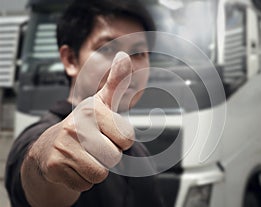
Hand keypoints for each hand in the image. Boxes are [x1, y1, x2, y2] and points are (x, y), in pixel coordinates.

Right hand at [27, 52, 133, 191]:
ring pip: (100, 173)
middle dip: (108, 156)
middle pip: (114, 157)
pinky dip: (82, 179)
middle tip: (94, 147)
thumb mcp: (101, 102)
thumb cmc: (83, 125)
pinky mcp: (55, 166)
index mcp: (92, 110)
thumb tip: (124, 56)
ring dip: (96, 169)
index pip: (127, 138)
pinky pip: (85, 184)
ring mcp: (64, 146)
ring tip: (84, 156)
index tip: (107, 133)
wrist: (50, 146)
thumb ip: (116, 82)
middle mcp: (76, 126)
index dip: (120, 140)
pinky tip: (73, 166)